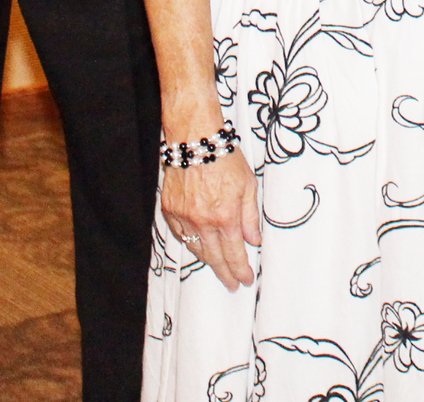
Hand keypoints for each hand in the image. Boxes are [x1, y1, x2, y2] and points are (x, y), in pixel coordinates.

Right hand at [161, 149, 260, 289]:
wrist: (195, 139)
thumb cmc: (225, 158)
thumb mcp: (248, 185)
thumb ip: (250, 216)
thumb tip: (254, 240)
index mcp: (225, 216)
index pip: (234, 254)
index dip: (240, 270)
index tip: (245, 280)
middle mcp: (203, 221)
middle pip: (214, 258)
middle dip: (225, 274)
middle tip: (232, 284)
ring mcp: (183, 216)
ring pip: (196, 249)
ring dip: (208, 260)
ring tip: (218, 266)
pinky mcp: (169, 209)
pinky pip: (180, 234)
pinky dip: (191, 242)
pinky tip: (199, 245)